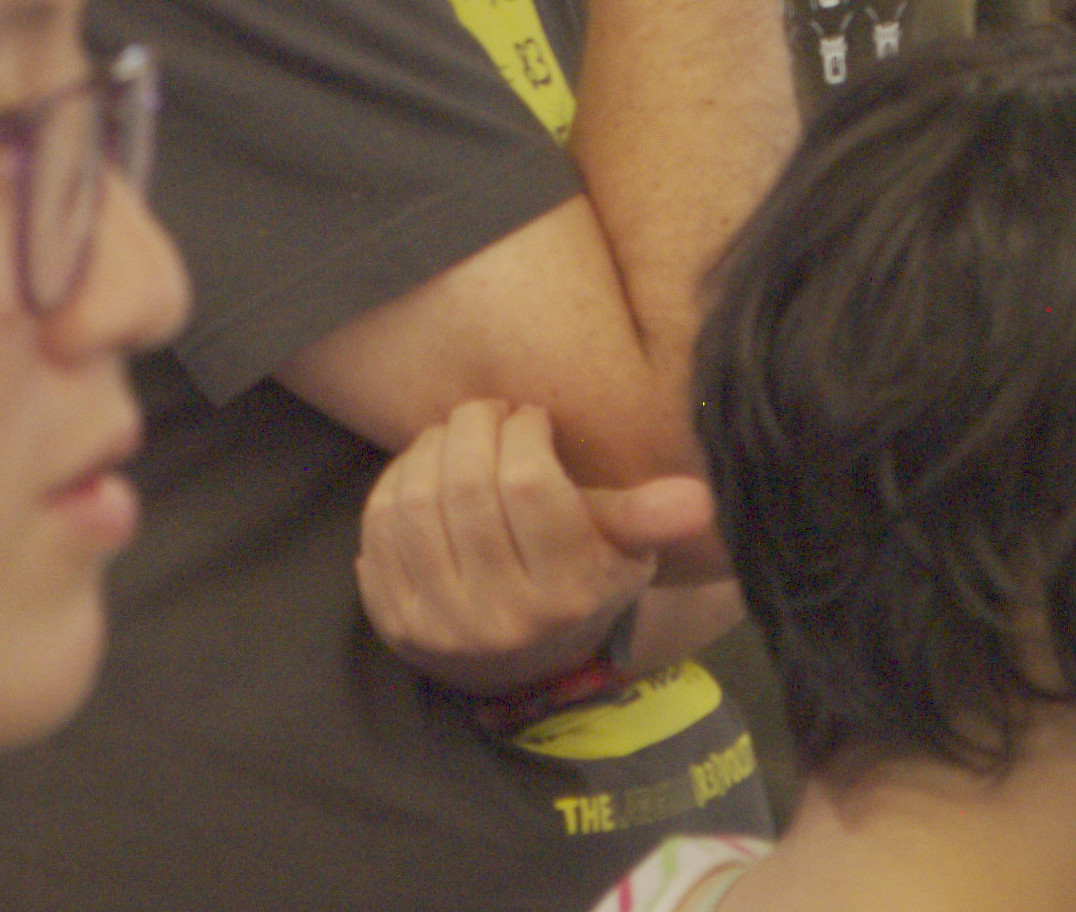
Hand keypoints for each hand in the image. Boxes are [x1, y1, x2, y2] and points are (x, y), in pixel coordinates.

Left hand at [359, 400, 715, 696]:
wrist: (521, 663)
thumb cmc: (579, 580)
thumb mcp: (624, 552)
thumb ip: (649, 518)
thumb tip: (700, 499)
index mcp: (566, 594)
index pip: (526, 484)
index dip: (522, 430)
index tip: (530, 417)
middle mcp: (501, 618)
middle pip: (465, 485)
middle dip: (472, 425)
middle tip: (487, 412)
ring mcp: (440, 625)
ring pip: (414, 501)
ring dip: (430, 447)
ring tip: (455, 436)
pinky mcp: (393, 622)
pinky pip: (376, 528)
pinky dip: (394, 482)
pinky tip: (423, 470)